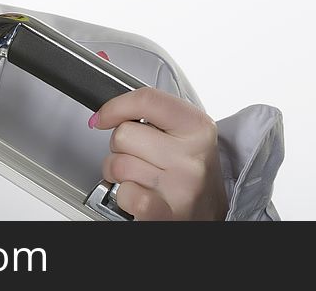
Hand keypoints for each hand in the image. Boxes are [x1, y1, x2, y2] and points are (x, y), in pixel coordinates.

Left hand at [89, 86, 228, 220]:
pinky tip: (140, 194)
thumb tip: (108, 114)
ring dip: (118, 173)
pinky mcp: (167, 214)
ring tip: (139, 177)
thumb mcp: (186, 133)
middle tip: (138, 156)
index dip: (116, 106)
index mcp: (198, 127)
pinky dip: (124, 195)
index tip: (104, 116)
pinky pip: (125, 193)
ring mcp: (181, 187)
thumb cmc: (191, 171)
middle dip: (120, 146)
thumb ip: (154, 114)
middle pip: (123, 134)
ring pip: (118, 165)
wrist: (210, 213)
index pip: (147, 100)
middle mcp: (192, 156)